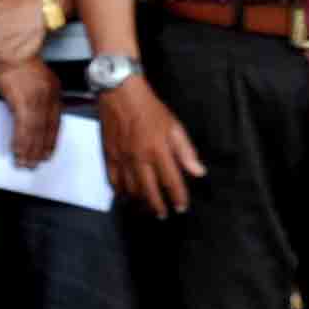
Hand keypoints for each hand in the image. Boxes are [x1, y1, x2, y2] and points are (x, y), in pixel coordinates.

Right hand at [0, 64, 61, 167]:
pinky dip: (20, 142)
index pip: (56, 120)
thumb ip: (35, 94)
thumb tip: (28, 116)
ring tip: (25, 162)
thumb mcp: (32, 75)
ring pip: (36, 131)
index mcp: (53, 87)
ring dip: (30, 149)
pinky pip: (23, 127)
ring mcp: (36, 98)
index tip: (49, 151)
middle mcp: (48, 94)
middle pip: (47, 128)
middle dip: (41, 148)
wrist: (3, 46)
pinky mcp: (22, 101)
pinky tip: (17, 151)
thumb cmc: (13, 58)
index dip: (52, 139)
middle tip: (36, 162)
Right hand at [100, 76, 206, 215]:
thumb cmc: (151, 109)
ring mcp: (123, 159)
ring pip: (131, 190)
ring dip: (140, 202)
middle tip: (163, 215)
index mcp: (159, 150)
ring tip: (147, 207)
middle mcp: (140, 158)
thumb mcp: (174, 126)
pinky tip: (126, 196)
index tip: (181, 207)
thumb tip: (199, 172)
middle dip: (158, 206)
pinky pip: (114, 181)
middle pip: (150, 191)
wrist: (120, 93)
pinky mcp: (109, 156)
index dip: (178, 197)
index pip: (171, 182)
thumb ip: (186, 151)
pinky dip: (121, 192)